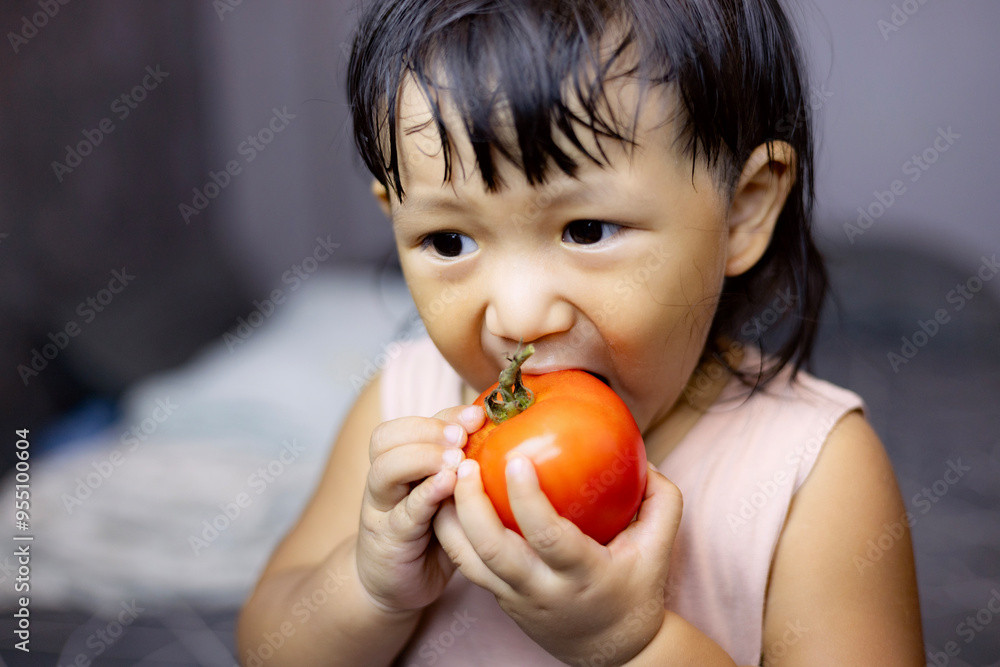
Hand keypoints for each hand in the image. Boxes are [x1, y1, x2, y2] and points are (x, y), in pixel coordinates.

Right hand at [356, 404, 485, 612]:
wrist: (395, 585)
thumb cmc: (432, 534)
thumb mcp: (450, 496)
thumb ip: (467, 468)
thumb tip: (520, 439)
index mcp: (401, 462)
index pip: (410, 424)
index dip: (444, 415)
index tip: (478, 415)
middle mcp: (386, 479)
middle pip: (387, 438)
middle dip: (428, 429)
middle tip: (463, 434)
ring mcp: (382, 508)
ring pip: (386, 469)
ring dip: (423, 457)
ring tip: (456, 458)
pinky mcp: (388, 538)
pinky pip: (402, 512)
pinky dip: (425, 495)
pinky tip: (448, 485)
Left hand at [434, 455, 682, 664]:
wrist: (612, 649)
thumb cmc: (636, 589)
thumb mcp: (659, 548)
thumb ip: (660, 501)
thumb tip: (644, 456)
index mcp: (583, 575)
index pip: (550, 538)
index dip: (529, 500)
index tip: (516, 460)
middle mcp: (543, 589)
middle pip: (495, 551)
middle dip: (473, 506)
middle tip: (466, 463)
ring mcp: (516, 597)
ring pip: (469, 562)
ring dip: (451, 519)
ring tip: (443, 476)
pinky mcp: (500, 598)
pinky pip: (466, 565)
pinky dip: (450, 532)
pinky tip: (444, 498)